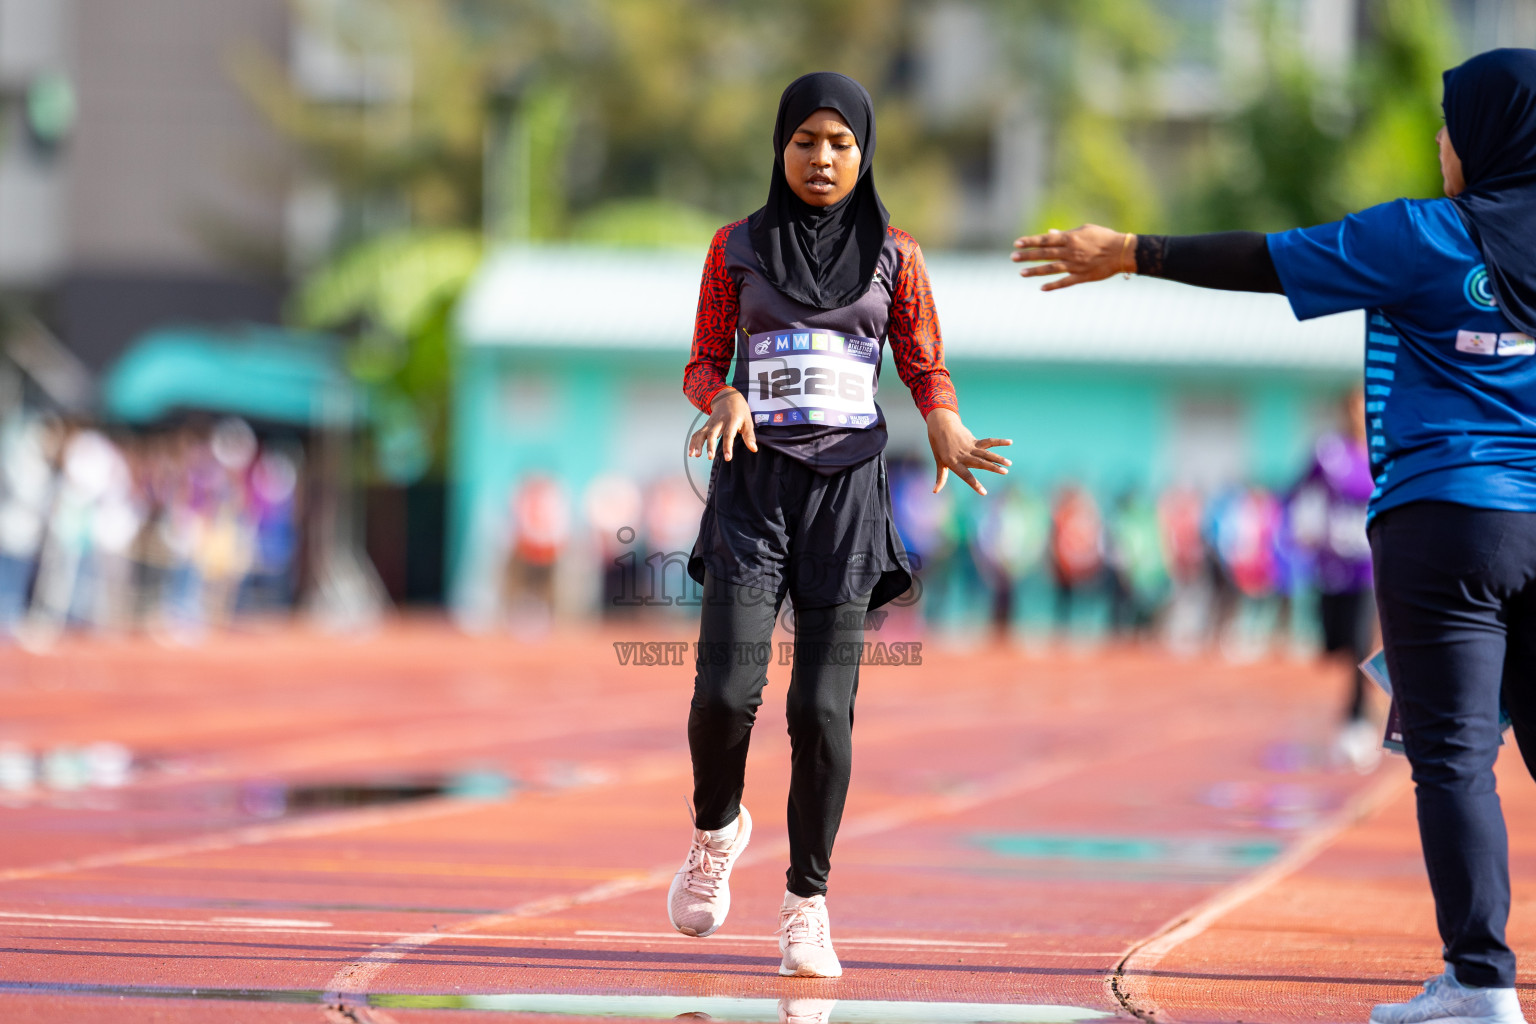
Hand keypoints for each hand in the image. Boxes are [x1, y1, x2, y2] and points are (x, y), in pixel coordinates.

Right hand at [688, 389, 757, 460]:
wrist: (728, 397)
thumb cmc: (740, 412)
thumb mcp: (748, 421)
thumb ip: (749, 436)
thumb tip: (754, 449)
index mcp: (731, 420)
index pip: (729, 435)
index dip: (728, 447)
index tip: (727, 458)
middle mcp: (719, 422)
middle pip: (712, 434)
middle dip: (710, 446)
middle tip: (710, 457)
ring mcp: (711, 423)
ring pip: (702, 433)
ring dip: (698, 444)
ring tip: (695, 455)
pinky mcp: (706, 426)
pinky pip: (697, 434)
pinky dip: (693, 443)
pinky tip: (691, 453)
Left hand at [926, 408, 1011, 495]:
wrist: (940, 426)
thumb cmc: (939, 447)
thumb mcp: (939, 462)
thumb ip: (941, 477)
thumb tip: (934, 491)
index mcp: (954, 463)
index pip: (966, 476)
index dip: (975, 484)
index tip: (984, 493)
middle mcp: (963, 455)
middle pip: (980, 463)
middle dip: (993, 468)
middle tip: (1005, 472)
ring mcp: (970, 447)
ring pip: (986, 453)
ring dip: (998, 458)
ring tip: (1009, 463)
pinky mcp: (974, 441)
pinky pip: (988, 442)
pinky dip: (999, 442)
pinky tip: (1010, 442)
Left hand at [1011, 225, 1134, 290]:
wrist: (1122, 251)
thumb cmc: (1103, 237)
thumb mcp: (1084, 230)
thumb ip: (1065, 234)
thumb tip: (1049, 233)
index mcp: (1070, 238)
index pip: (1045, 240)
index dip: (1030, 241)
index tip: (1017, 243)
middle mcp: (1070, 252)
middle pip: (1044, 254)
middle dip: (1027, 256)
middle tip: (1012, 258)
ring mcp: (1075, 265)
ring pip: (1051, 269)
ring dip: (1035, 271)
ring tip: (1021, 273)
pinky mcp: (1082, 277)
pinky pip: (1065, 282)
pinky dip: (1053, 285)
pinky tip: (1041, 288)